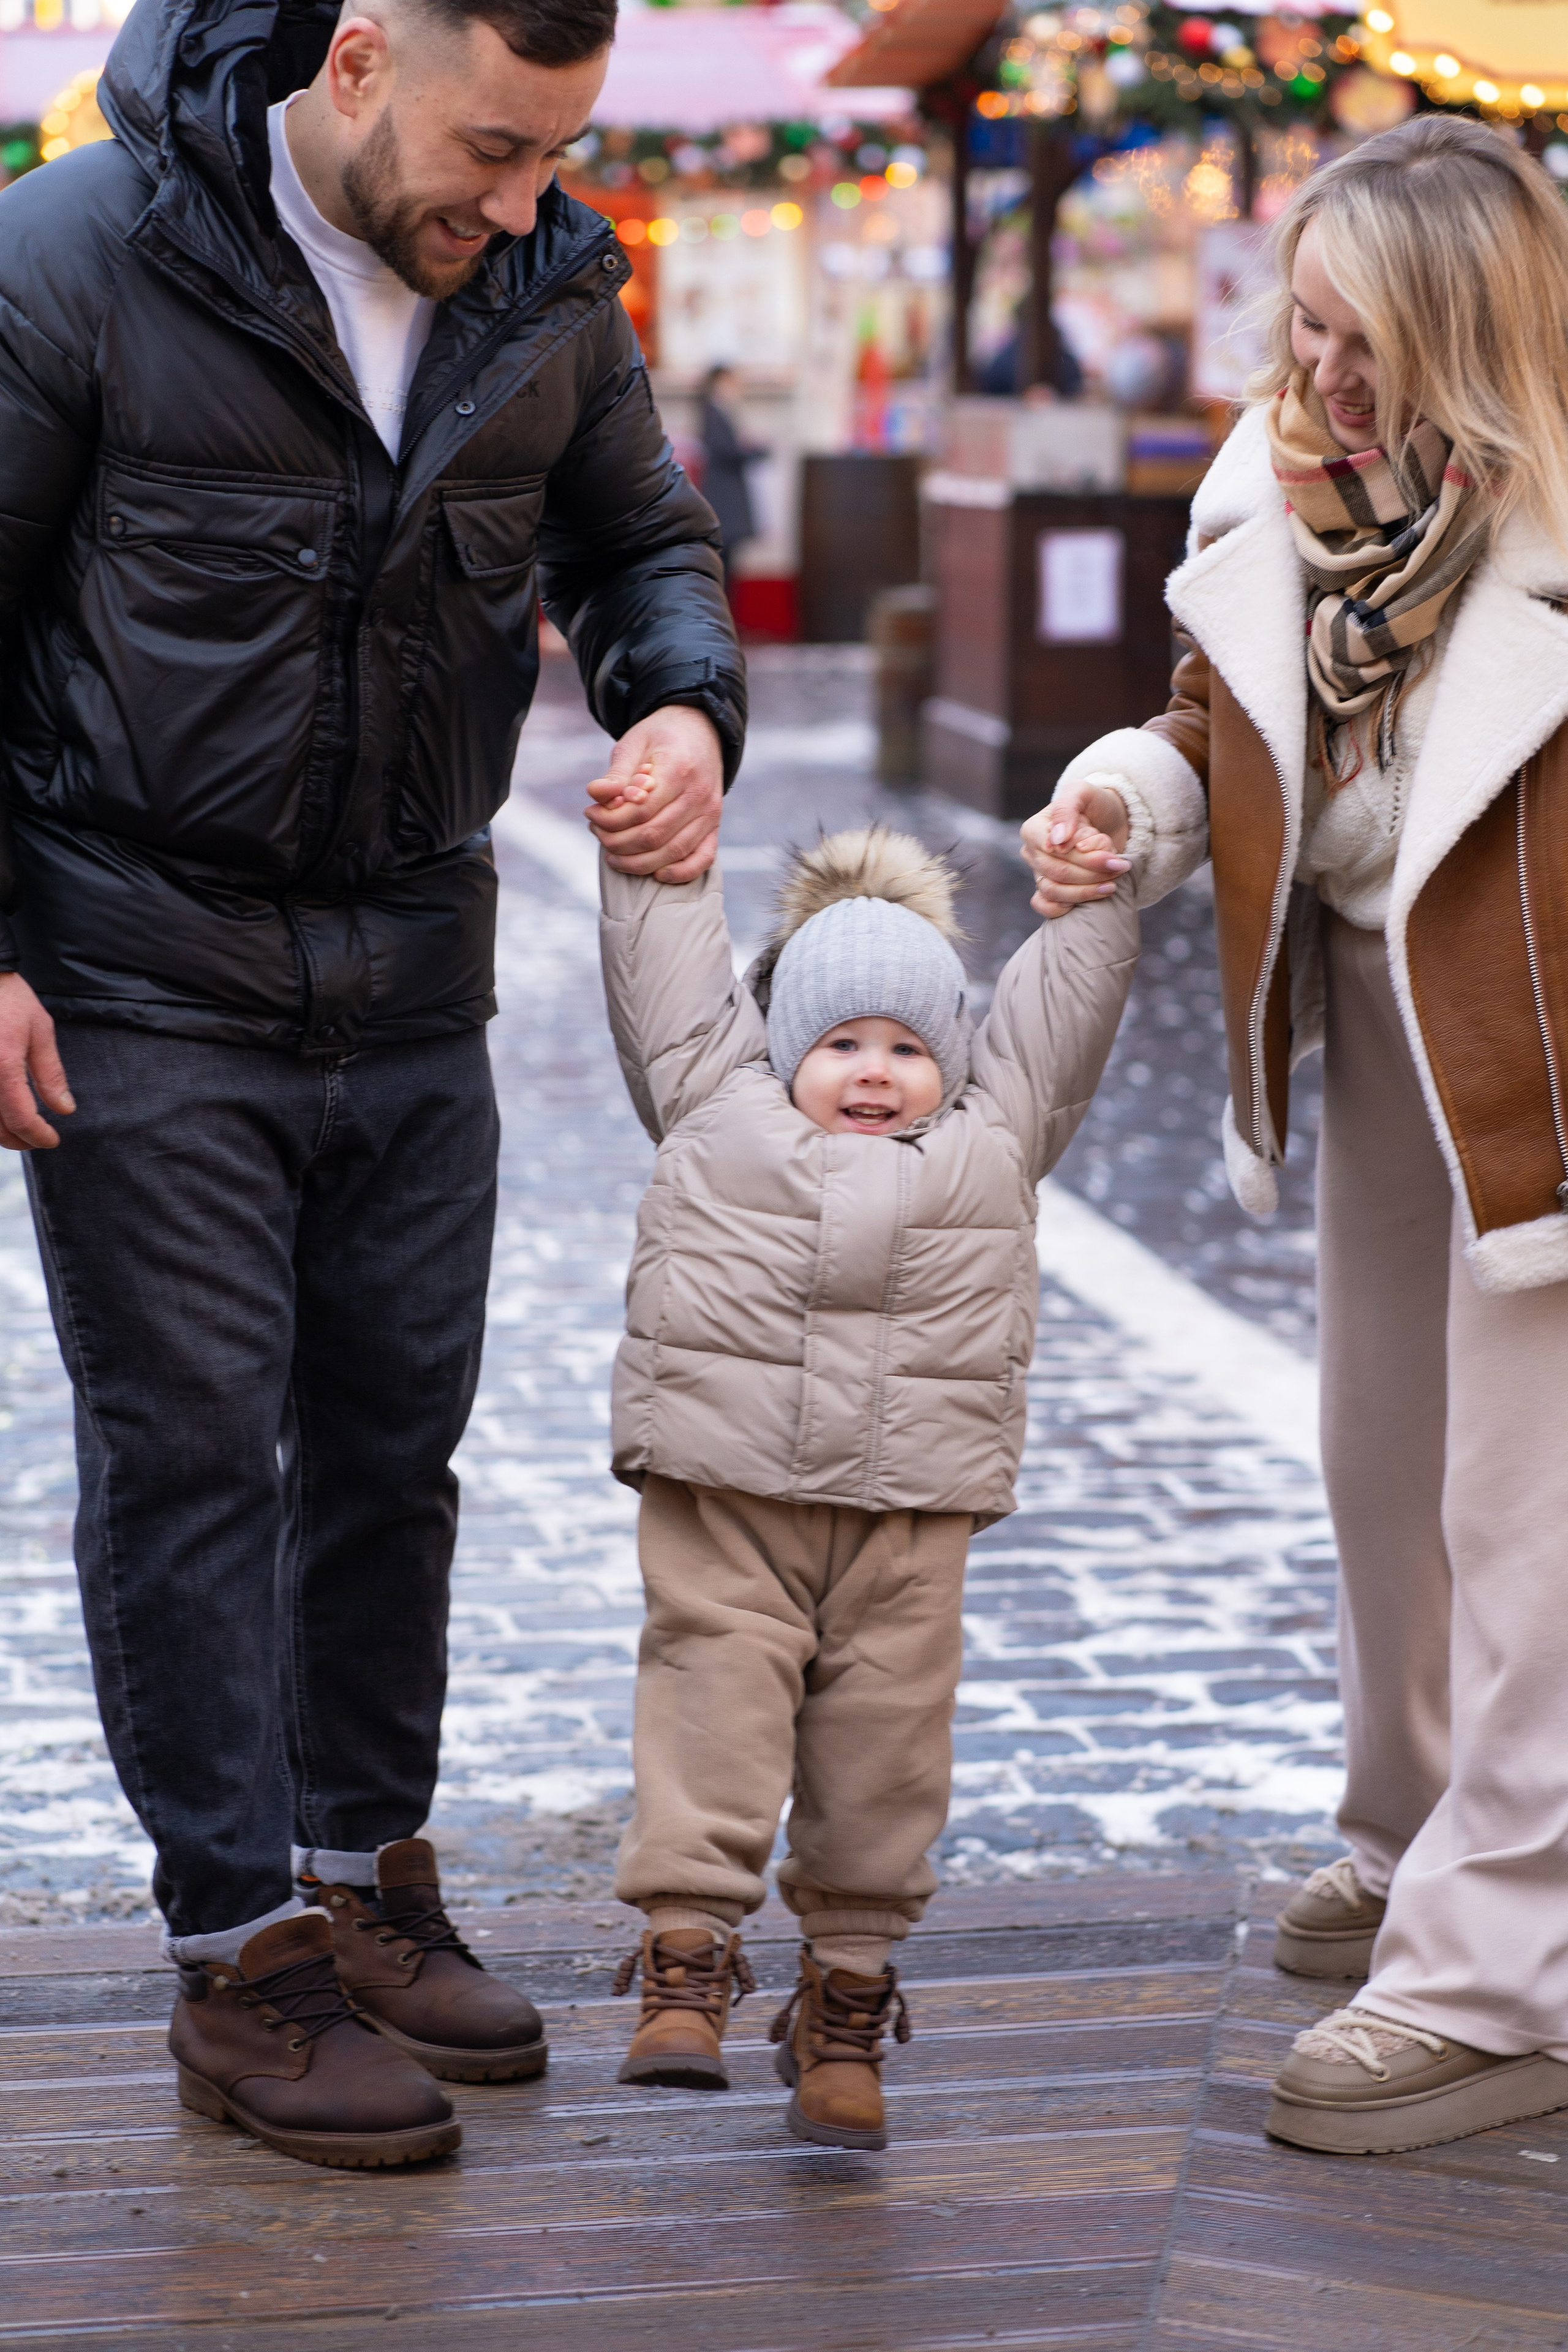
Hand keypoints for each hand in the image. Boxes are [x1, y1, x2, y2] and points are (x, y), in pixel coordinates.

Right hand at [0, 971, 72, 1148]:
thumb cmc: (9, 998)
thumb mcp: (39, 1031)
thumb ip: (50, 1074)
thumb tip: (64, 1110)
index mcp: (3, 1065)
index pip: (20, 1118)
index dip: (38, 1136)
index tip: (52, 1140)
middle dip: (19, 1141)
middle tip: (38, 1139)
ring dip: (0, 1132)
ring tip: (20, 1130)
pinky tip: (2, 1113)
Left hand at [585, 705, 723, 883]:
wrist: (699, 731)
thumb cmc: (660, 738)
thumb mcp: (633, 744)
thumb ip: (616, 773)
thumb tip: (596, 794)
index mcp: (679, 768)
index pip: (640, 810)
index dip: (609, 819)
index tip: (590, 812)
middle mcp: (699, 794)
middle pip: (653, 835)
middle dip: (617, 841)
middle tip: (597, 831)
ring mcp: (711, 813)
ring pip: (672, 852)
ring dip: (636, 861)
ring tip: (612, 853)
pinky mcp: (714, 826)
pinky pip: (703, 859)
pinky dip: (679, 872)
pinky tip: (655, 874)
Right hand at [1020, 777, 1130, 919]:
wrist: (1108, 819)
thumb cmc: (1094, 803)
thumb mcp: (1083, 793)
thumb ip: (1067, 810)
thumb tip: (1057, 841)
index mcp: (1033, 829)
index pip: (1054, 851)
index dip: (1083, 858)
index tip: (1111, 857)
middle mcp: (1031, 852)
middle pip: (1057, 872)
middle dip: (1092, 873)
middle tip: (1120, 868)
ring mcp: (1038, 872)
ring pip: (1054, 891)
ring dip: (1085, 891)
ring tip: (1111, 884)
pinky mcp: (1048, 889)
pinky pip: (1045, 906)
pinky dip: (1063, 908)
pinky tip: (1087, 900)